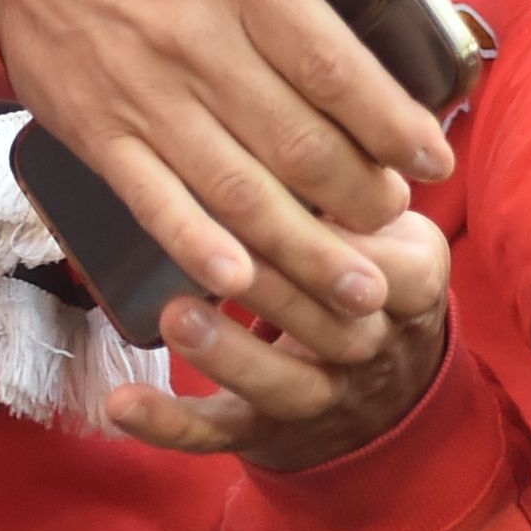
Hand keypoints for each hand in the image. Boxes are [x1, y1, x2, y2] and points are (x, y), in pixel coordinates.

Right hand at [0, 0, 458, 325]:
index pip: (336, 64)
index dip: (394, 121)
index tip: (436, 155)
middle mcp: (195, 40)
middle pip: (298, 138)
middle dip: (359, 191)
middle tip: (398, 215)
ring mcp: (143, 93)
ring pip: (238, 185)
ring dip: (303, 243)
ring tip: (355, 283)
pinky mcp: (97, 132)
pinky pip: (154, 200)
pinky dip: (197, 244)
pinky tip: (241, 279)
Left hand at [101, 209, 454, 470]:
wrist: (392, 388)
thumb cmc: (376, 275)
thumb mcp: (398, 230)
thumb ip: (367, 186)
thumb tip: (329, 95)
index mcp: (410, 292)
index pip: (395, 274)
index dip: (356, 245)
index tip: (313, 203)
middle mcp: (370, 351)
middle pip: (335, 331)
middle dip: (280, 292)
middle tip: (222, 253)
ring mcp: (319, 398)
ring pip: (281, 388)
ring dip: (228, 355)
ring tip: (175, 315)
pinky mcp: (265, 432)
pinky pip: (217, 435)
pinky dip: (168, 425)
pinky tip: (120, 405)